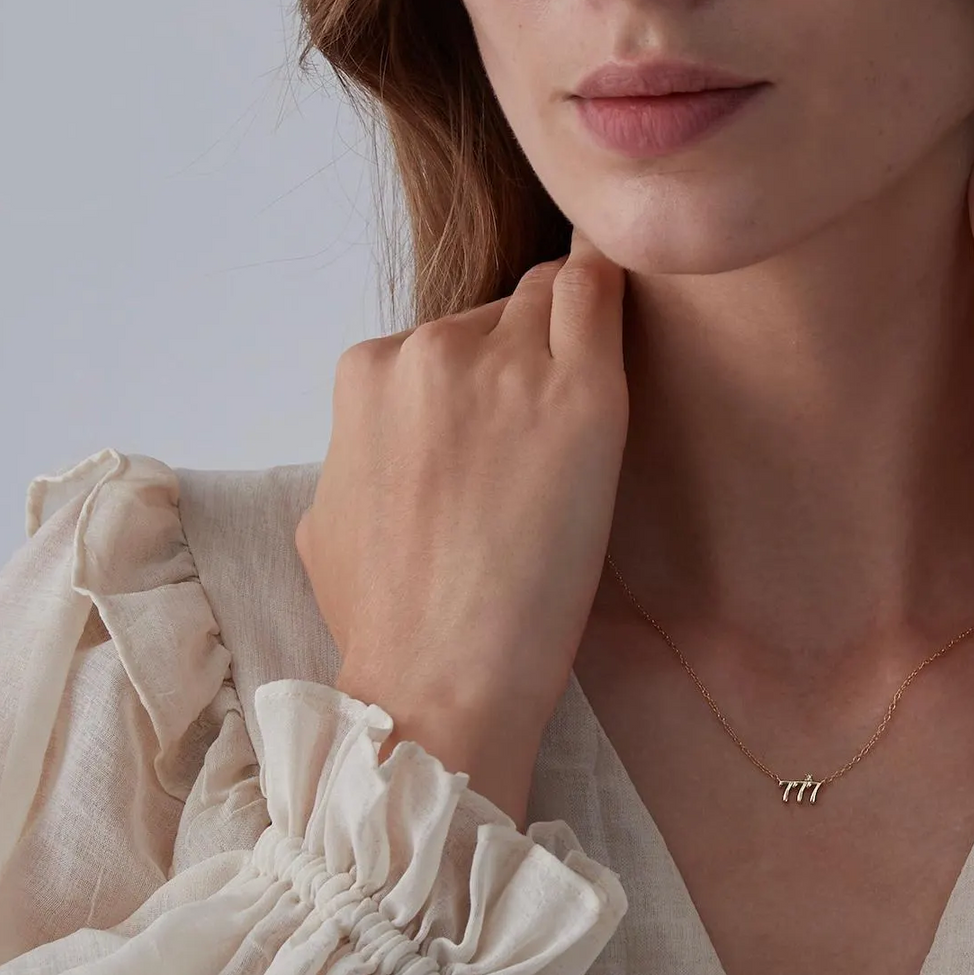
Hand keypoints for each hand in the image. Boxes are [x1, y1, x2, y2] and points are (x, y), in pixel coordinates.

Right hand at [295, 230, 627, 829]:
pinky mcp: (582, 393)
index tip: (512, 425)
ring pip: (557, 299)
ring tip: (589, 420)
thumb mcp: (330, 517)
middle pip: (504, 312)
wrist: (440, 681)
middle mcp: (430, 351)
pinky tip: (643, 309)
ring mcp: (507, 367)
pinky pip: (603, 293)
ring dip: (575, 341)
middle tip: (553, 435)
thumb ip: (363, 451)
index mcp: (365, 375)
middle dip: (530, 357)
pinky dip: (619, 293)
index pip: (450, 333)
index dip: (487, 377)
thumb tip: (390, 443)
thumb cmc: (388, 623)